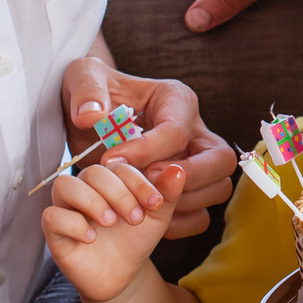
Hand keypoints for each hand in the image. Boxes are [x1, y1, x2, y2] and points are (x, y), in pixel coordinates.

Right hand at [43, 156, 180, 302]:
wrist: (121, 274)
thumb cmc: (136, 238)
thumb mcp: (156, 217)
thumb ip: (166, 194)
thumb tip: (177, 170)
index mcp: (110, 178)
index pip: (119, 165)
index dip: (138, 181)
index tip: (155, 203)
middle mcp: (85, 187)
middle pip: (93, 172)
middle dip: (117, 193)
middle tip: (135, 217)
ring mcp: (66, 207)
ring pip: (65, 185)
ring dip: (91, 200)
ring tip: (110, 222)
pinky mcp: (54, 230)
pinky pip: (51, 216)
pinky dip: (72, 223)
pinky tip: (91, 238)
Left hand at [63, 57, 234, 237]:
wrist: (89, 119)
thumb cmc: (92, 96)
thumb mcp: (82, 79)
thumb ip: (85, 92)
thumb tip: (91, 116)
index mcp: (176, 99)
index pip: (177, 131)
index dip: (145, 151)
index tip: (110, 162)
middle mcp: (196, 130)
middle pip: (220, 159)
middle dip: (186, 179)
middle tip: (144, 184)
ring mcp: (196, 161)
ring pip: (218, 188)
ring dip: (183, 202)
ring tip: (140, 201)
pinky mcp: (188, 188)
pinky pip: (201, 215)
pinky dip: (180, 223)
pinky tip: (146, 218)